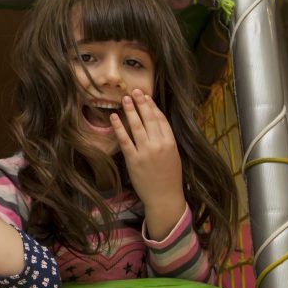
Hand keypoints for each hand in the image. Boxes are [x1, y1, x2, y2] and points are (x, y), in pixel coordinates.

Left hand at [110, 89, 184, 212]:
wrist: (164, 197)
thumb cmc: (170, 177)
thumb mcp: (174, 155)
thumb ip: (166, 140)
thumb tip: (156, 124)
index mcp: (170, 142)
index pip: (160, 119)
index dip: (153, 107)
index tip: (147, 97)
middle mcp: (158, 144)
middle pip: (149, 119)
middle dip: (141, 103)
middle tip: (135, 91)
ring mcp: (145, 152)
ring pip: (136, 126)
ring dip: (130, 110)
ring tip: (125, 99)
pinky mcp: (133, 160)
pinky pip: (125, 140)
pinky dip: (119, 127)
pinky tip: (114, 117)